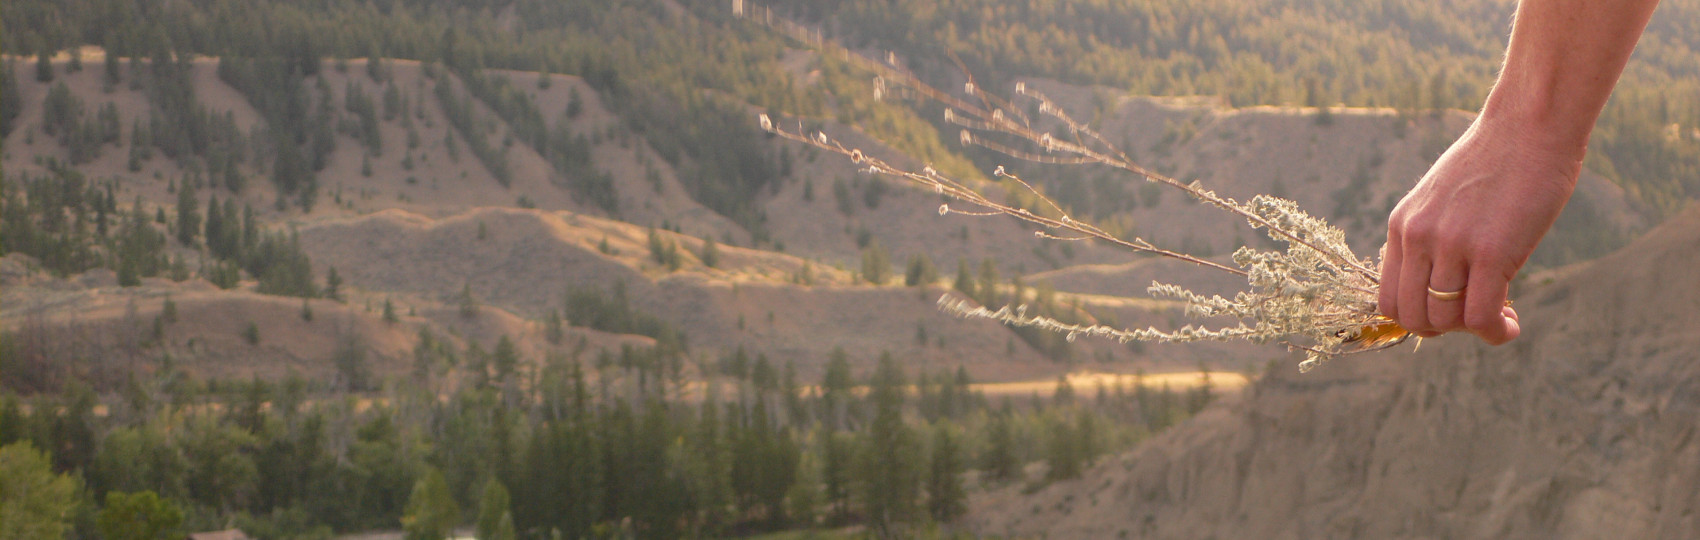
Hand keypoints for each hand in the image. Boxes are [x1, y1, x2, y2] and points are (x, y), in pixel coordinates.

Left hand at [1379, 119, 1580, 343]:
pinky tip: (1511, 325)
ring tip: (1502, 318)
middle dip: (1445, 329)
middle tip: (1477, 316)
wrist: (1529, 125)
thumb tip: (1441, 285)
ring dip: (1474, 331)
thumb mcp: (1443, 199)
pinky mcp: (1489, 251)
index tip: (1451, 311)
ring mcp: (1450, 245)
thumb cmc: (1496, 162)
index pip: (1389, 300)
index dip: (1419, 318)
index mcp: (1400, 226)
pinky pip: (1480, 316)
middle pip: (1412, 317)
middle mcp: (1416, 237)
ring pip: (1445, 321)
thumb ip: (1433, 238)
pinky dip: (1495, 332)